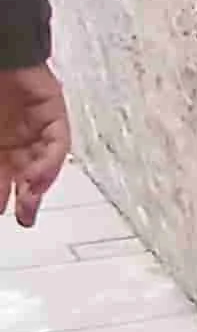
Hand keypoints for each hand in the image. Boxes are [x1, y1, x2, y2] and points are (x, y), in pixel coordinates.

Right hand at [0, 61, 69, 224]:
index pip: (5, 174)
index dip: (3, 195)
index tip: (1, 212)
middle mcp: (18, 135)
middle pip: (27, 173)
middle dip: (26, 198)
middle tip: (24, 219)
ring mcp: (36, 125)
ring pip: (44, 162)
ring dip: (39, 184)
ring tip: (30, 201)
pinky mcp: (52, 112)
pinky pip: (56, 144)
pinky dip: (48, 162)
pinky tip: (36, 176)